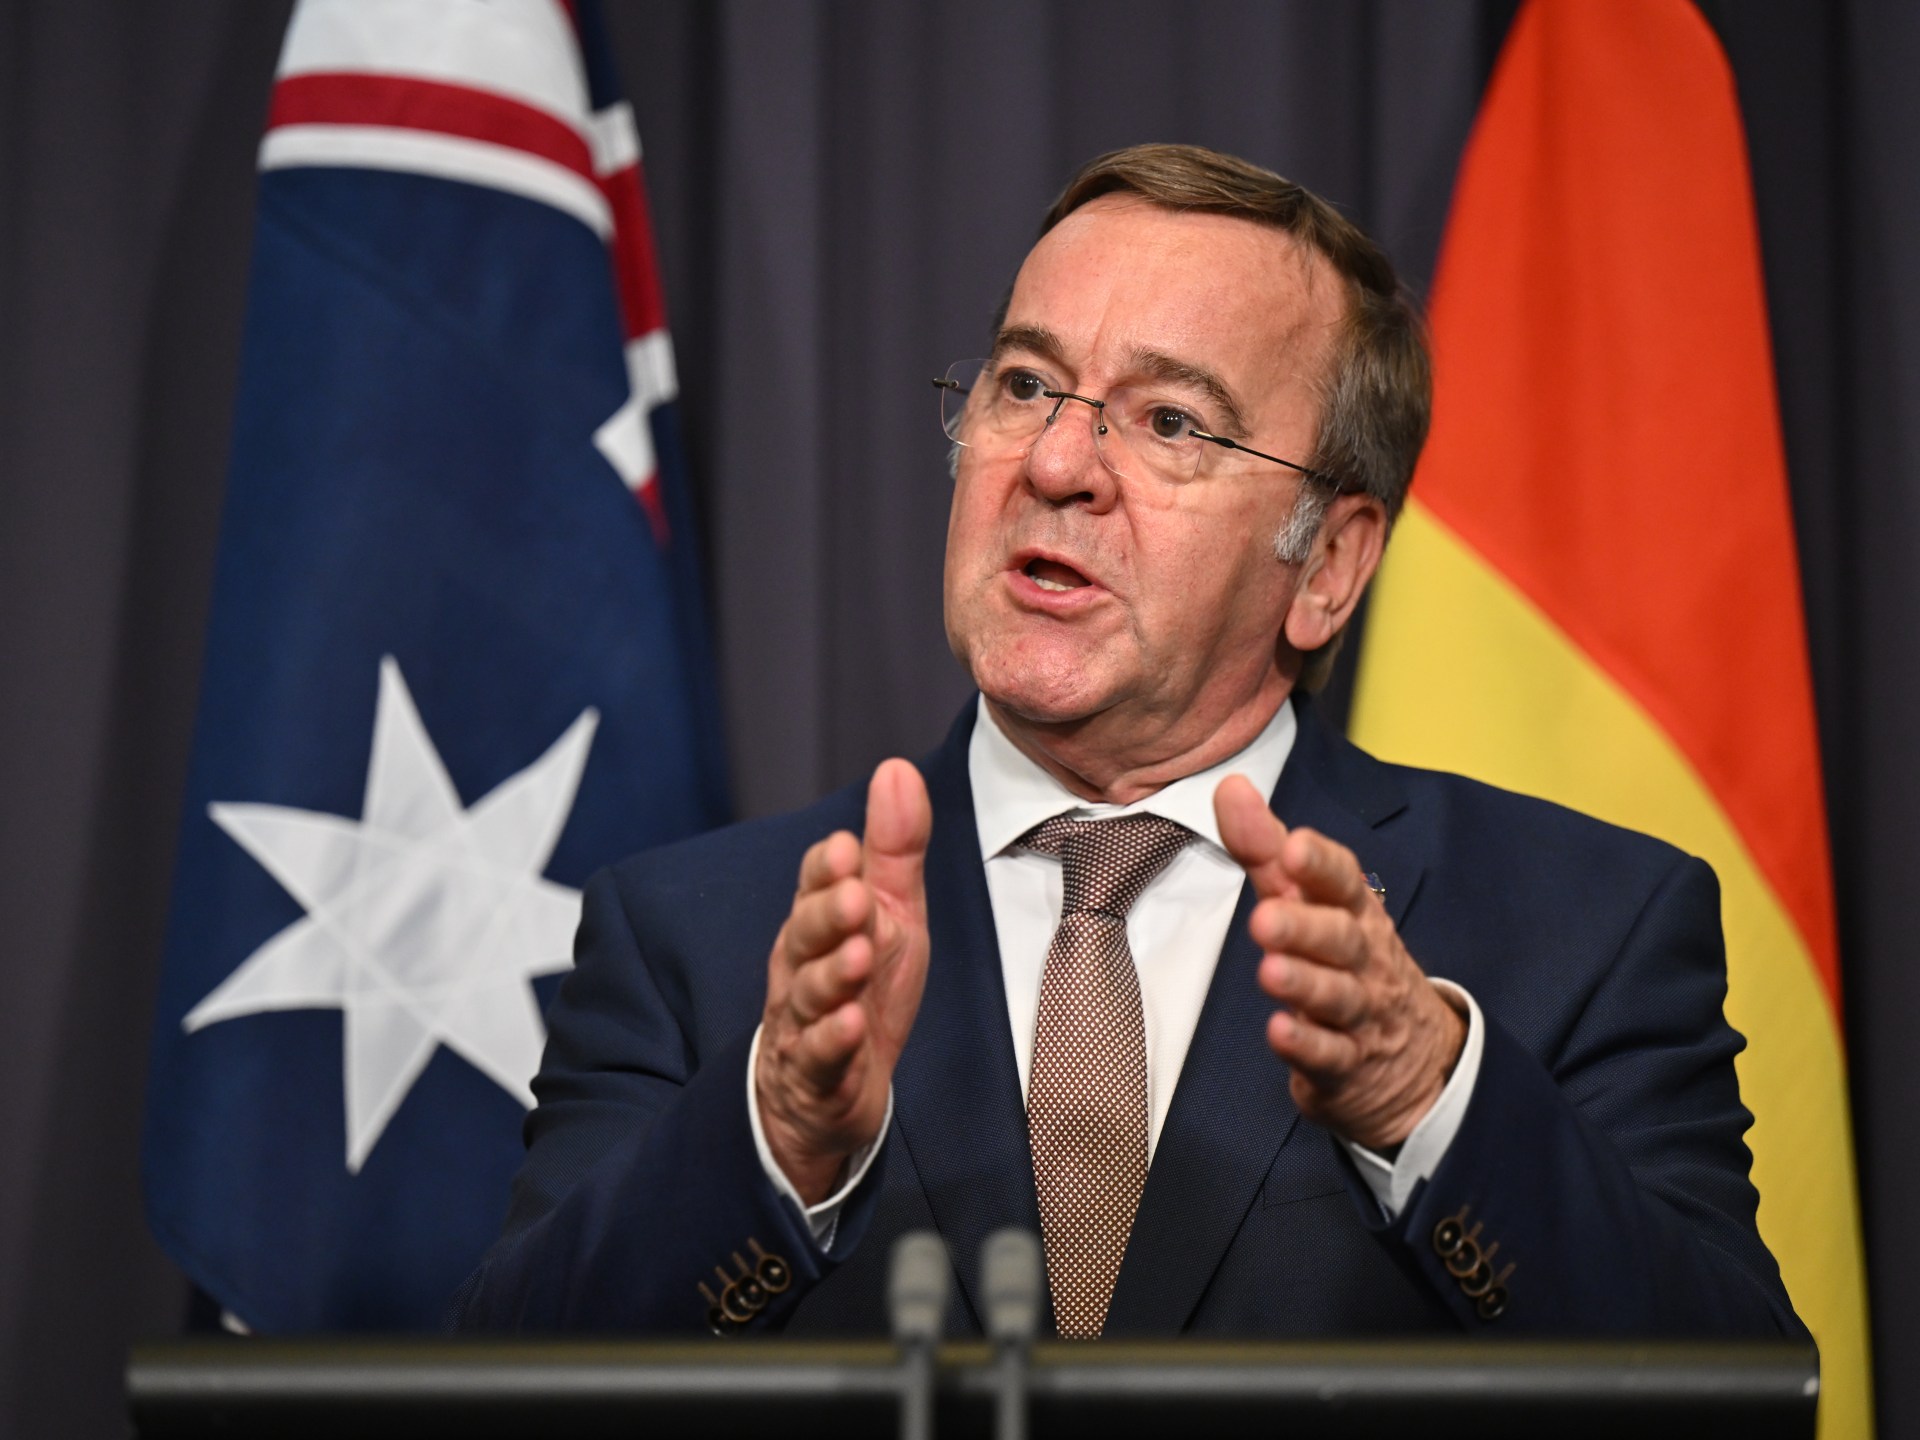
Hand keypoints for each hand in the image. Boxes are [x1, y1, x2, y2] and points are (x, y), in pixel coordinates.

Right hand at [755, 759, 932, 1203]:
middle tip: (855, 896)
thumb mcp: (890, 913)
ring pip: (809, 994)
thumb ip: (894, 847)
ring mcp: (804, 1021)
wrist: (828, 1090)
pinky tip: (852, 1026)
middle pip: (805, 935)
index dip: (826, 869)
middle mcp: (803, 966)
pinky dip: (834, 1042)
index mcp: (820, 921)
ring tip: (859, 956)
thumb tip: (896, 767)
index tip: (845, 847)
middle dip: (827, 914)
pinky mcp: (817, 1075)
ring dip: (832, 974)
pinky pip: (820, 1057)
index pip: (814, 885)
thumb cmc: (862, 985)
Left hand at [1213, 774, 1465, 1151]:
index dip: (1321, 865)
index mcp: (1353, 912)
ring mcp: (1358, 1013)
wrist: (1415, 1058)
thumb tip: (1230, 787)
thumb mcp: (1311, 902)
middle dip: (1305, 926)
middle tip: (1265, 918)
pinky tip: (1280, 1033)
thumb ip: (1266, 849)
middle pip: (1340, 939)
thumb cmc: (1348, 961)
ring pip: (1336, 997)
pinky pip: (1329, 1056)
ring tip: (1270, 971)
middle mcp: (1362, 959)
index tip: (1293, 847)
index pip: (1344, 882)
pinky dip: (1305, 1046)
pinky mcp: (1345, 1065)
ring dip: (1304, 983)